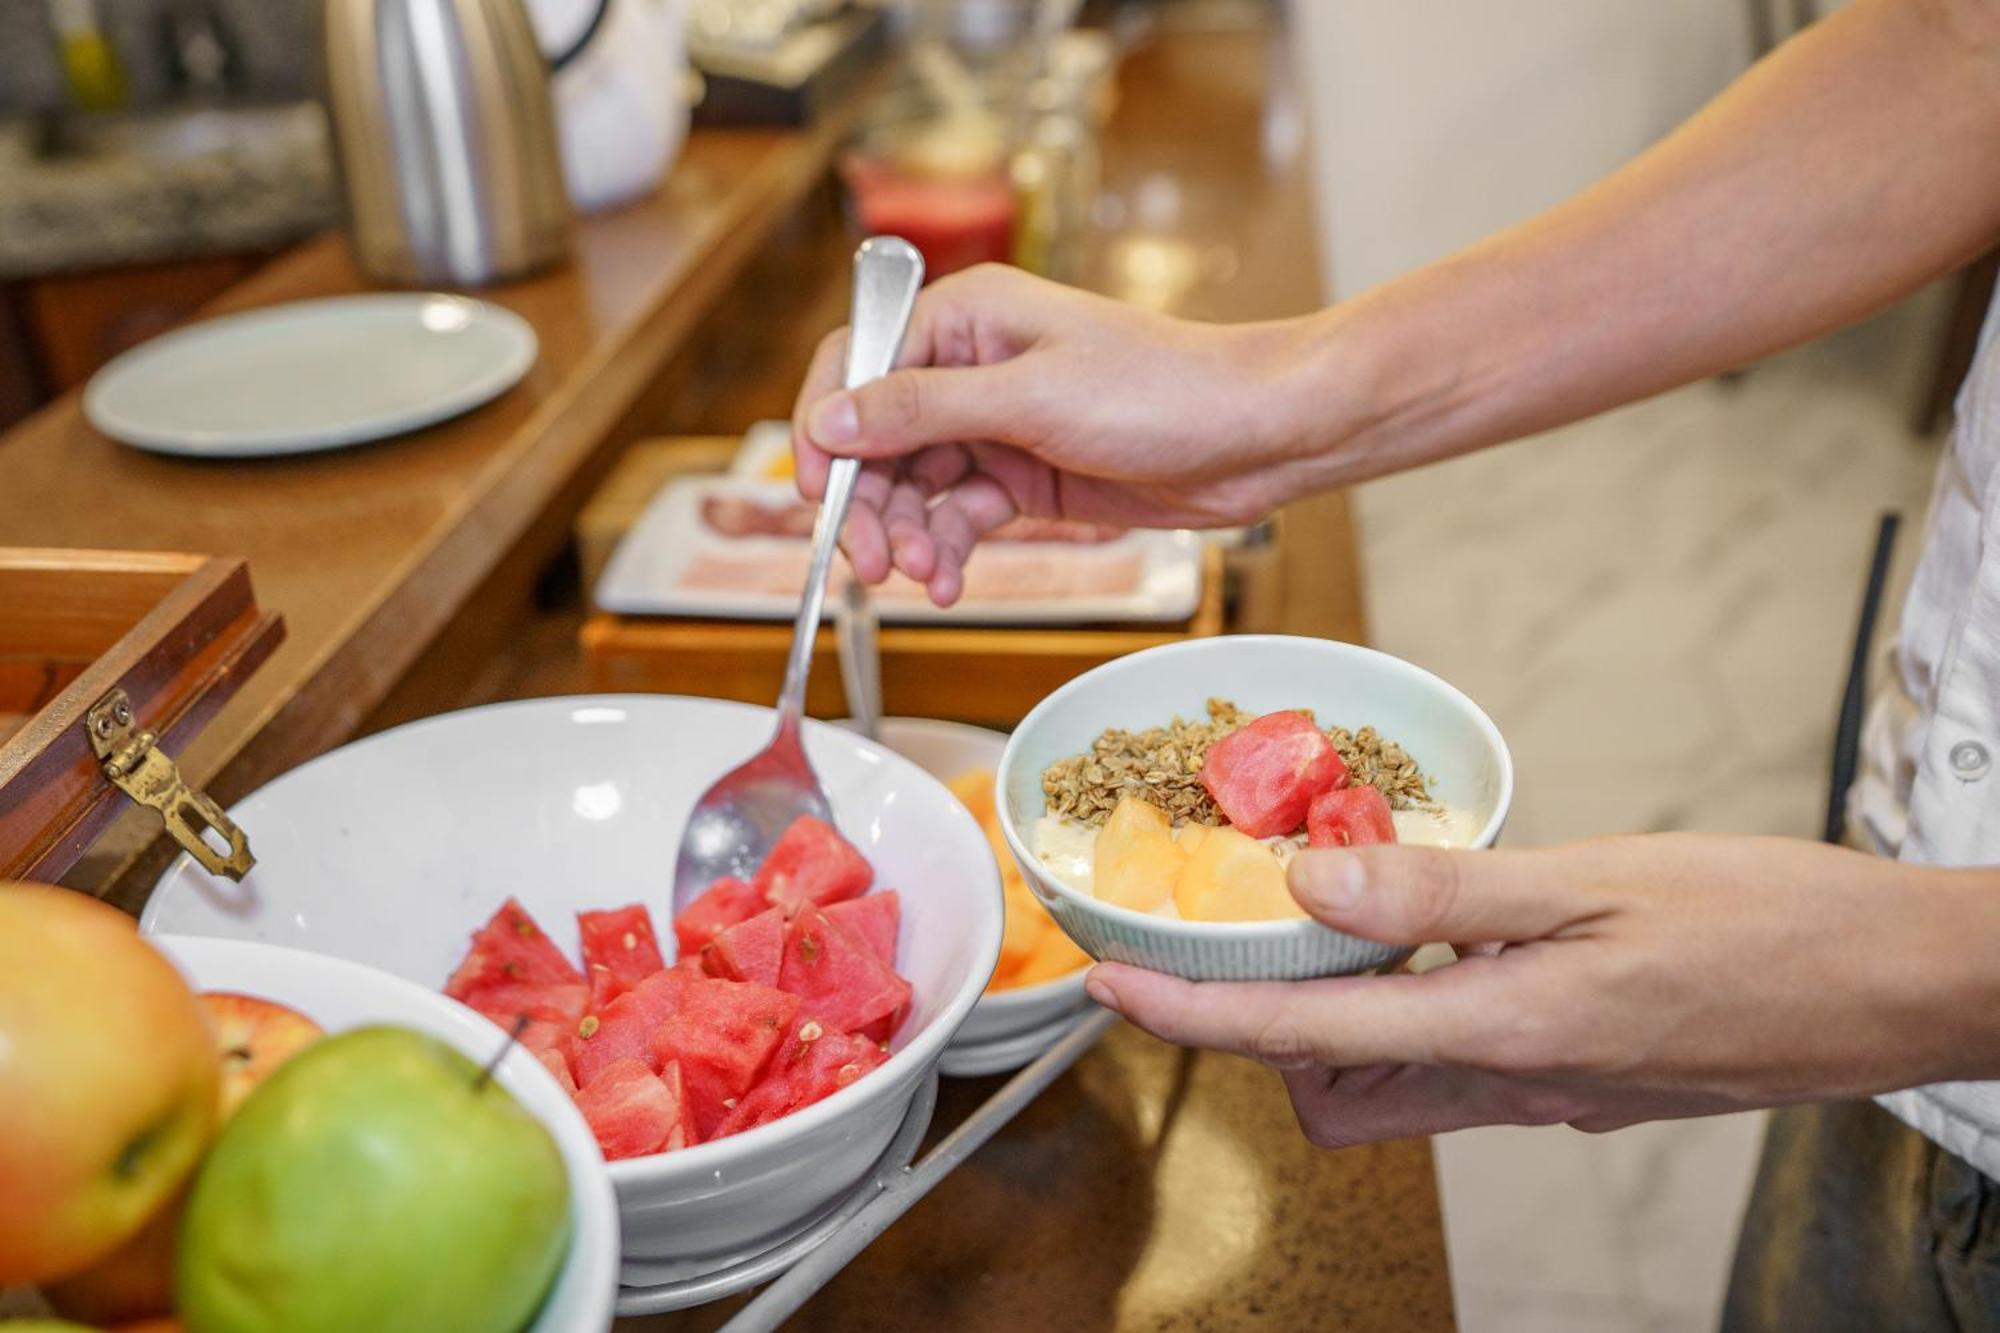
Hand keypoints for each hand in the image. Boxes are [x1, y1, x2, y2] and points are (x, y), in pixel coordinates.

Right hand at [790, 264, 1331, 603]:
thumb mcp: (1032, 399)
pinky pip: (958, 516)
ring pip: (913, 486)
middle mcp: (972, 366)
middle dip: (868, 504)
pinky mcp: (1024, 474)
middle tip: (873, 563)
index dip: (825, 429)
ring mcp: (997, 424)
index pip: (857, 364)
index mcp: (967, 317)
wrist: (1256, 436)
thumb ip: (924, 412)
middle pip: (877, 438)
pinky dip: (948, 550)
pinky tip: (951, 580)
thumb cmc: (1166, 390)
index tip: (816, 492)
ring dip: (909, 536)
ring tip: (927, 577)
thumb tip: (832, 419)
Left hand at [1084, 834, 1999, 1145]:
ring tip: (1347, 916)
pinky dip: (1420, 1010)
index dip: (1190, 1013)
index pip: (1298, 1036)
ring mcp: (1549, 1095)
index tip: (1110, 985)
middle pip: (1330, 1092)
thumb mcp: (1598, 878)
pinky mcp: (1583, 1082)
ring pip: (1391, 1088)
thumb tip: (1310, 877)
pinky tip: (1450, 934)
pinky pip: (1461, 1066)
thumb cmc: (1771, 924)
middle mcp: (1510, 1084)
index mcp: (1502, 1031)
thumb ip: (1444, 884)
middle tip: (1244, 933)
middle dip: (1263, 1030)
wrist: (1902, 986)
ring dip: (1340, 1021)